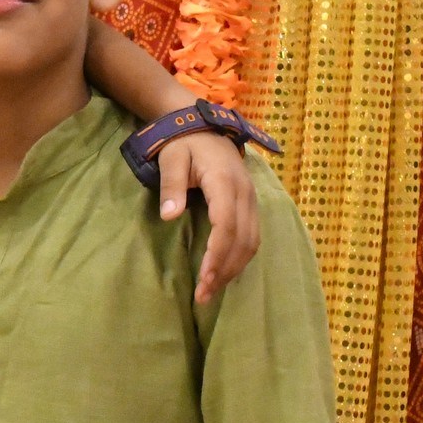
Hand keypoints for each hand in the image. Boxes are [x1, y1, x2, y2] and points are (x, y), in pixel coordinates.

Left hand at [157, 133, 260, 303]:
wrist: (202, 126)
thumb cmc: (182, 144)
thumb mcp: (171, 160)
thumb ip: (171, 187)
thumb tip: (170, 216)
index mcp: (224, 182)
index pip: (227, 225)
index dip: (217, 254)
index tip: (204, 278)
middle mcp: (244, 193)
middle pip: (243, 239)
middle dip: (225, 270)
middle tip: (204, 295)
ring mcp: (251, 199)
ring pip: (252, 241)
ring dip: (234, 268)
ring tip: (212, 290)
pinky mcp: (251, 204)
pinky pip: (252, 236)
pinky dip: (240, 257)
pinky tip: (225, 272)